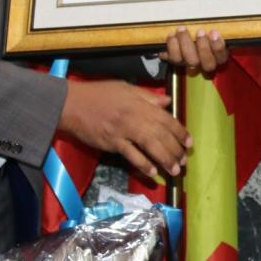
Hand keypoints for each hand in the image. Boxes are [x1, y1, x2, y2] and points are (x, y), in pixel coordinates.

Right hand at [58, 80, 191, 177]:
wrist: (72, 103)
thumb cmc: (98, 93)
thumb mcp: (125, 88)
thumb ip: (148, 96)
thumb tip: (167, 102)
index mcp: (140, 103)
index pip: (166, 118)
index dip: (180, 131)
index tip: (189, 142)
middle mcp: (134, 117)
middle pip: (161, 134)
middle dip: (175, 149)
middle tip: (183, 161)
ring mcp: (123, 131)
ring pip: (149, 146)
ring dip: (164, 159)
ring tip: (174, 170)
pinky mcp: (112, 142)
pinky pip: (131, 155)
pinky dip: (143, 164)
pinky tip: (152, 172)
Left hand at [159, 25, 228, 76]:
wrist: (187, 34)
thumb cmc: (205, 31)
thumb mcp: (213, 30)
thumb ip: (216, 29)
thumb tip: (224, 19)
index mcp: (218, 57)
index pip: (221, 57)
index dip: (218, 47)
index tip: (214, 32)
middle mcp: (204, 64)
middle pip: (206, 64)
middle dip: (203, 47)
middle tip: (200, 31)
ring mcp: (189, 63)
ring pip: (188, 61)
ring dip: (185, 44)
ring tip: (182, 29)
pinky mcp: (175, 60)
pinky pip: (172, 58)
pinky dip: (171, 46)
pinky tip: (172, 35)